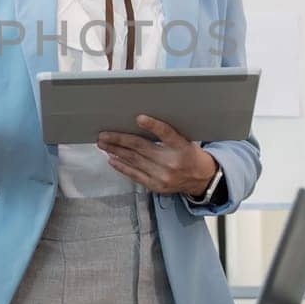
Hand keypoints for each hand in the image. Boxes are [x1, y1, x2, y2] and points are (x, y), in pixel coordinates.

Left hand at [96, 115, 217, 196]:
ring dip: (116, 151)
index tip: (139, 118)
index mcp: (181, 146)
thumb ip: (166, 134)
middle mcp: (171, 162)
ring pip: (134, 160)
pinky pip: (135, 175)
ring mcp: (162, 175)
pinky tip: (112, 159)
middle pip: (141, 147)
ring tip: (103, 144)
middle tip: (104, 134)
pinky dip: (122, 166)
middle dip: (119, 139)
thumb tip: (138, 122)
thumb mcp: (184, 140)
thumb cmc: (189, 154)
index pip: (166, 133)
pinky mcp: (156, 186)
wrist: (201, 179)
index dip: (153, 125)